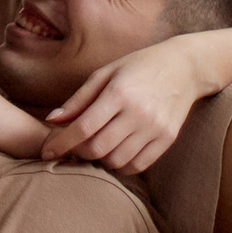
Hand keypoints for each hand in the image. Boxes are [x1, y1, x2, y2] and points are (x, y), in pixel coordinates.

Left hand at [40, 39, 207, 173]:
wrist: (184, 68)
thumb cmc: (138, 67)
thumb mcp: (105, 73)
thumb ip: (78, 100)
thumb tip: (51, 120)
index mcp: (119, 93)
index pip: (84, 127)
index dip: (61, 143)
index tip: (47, 151)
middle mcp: (138, 113)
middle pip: (98, 148)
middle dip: (78, 152)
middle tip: (73, 147)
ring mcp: (155, 128)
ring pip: (117, 161)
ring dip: (100, 160)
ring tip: (95, 147)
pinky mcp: (168, 139)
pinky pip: (138, 165)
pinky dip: (121, 165)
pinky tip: (115, 152)